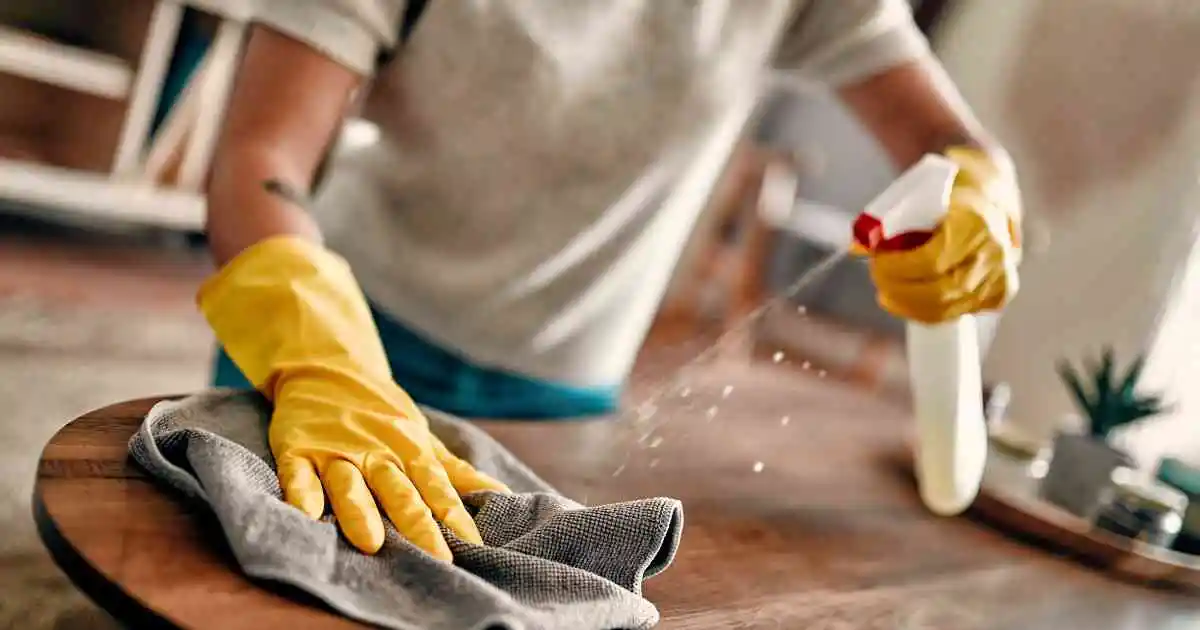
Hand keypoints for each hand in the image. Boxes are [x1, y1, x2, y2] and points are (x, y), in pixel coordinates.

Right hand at [198, 237, 507, 557]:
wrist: (328, 367)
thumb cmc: (383, 415)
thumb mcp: (423, 439)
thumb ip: (456, 472)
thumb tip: (502, 495)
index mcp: (410, 452)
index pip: (438, 489)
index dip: (456, 518)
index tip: (475, 548)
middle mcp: (377, 453)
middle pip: (400, 492)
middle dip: (418, 525)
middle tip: (436, 559)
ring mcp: (336, 450)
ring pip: (350, 484)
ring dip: (361, 512)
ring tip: (372, 544)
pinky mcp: (299, 448)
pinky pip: (298, 472)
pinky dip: (301, 492)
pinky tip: (305, 515)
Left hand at [865, 147, 1022, 323]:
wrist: (990, 193)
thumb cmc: (948, 191)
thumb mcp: (919, 192)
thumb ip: (889, 219)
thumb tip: (857, 247)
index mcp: (975, 222)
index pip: (931, 261)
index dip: (898, 268)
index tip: (876, 262)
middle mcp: (994, 253)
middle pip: (939, 292)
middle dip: (900, 291)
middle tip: (878, 280)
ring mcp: (1001, 276)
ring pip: (948, 309)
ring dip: (910, 306)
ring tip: (887, 293)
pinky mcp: (999, 293)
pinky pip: (958, 313)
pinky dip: (928, 312)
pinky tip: (909, 302)